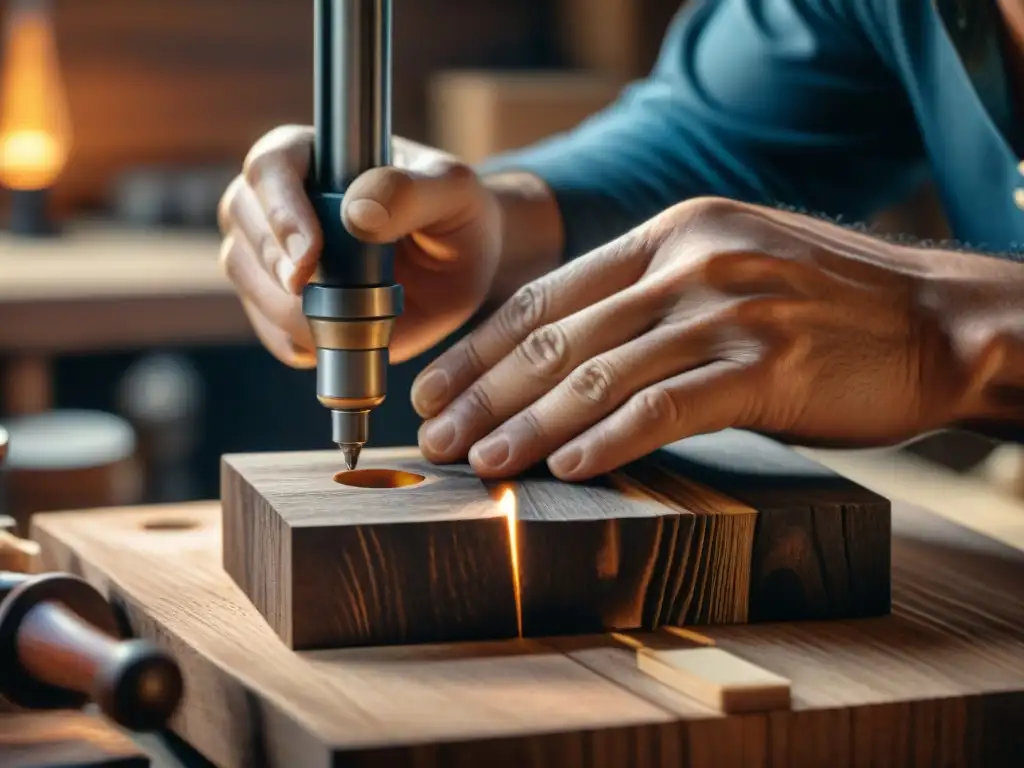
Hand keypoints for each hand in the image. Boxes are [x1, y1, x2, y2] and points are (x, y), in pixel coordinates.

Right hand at [217, 125, 501, 366]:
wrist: (463, 269)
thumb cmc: (458, 214)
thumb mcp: (454, 194)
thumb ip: (410, 193)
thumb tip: (356, 212)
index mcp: (319, 155)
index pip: (270, 165)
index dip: (279, 210)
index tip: (308, 255)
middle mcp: (284, 198)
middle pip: (241, 216)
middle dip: (274, 262)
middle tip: (313, 293)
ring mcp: (277, 251)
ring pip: (244, 273)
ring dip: (284, 306)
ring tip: (345, 318)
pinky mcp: (287, 303)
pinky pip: (269, 327)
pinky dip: (296, 340)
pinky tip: (337, 338)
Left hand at [411, 196, 1013, 479]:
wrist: (937, 319)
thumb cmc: (825, 307)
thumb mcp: (730, 271)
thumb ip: (653, 300)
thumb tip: (568, 356)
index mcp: (671, 232)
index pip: (549, 293)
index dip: (484, 345)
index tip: (440, 386)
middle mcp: (691, 260)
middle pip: (558, 335)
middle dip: (486, 390)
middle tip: (436, 435)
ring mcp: (729, 308)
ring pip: (599, 373)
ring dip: (530, 424)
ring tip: (482, 462)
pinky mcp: (767, 364)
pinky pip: (665, 406)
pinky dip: (608, 439)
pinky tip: (568, 467)